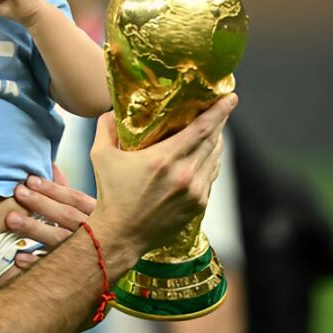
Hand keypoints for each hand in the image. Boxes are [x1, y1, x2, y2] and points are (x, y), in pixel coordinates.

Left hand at [5, 164, 96, 269]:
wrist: (121, 259)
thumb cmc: (104, 229)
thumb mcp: (93, 208)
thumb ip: (69, 190)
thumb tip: (52, 166)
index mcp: (97, 213)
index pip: (74, 198)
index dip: (52, 189)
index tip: (31, 180)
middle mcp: (94, 231)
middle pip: (66, 216)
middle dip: (41, 203)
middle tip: (19, 193)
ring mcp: (85, 252)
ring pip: (59, 239)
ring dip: (35, 229)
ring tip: (11, 220)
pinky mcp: (77, 272)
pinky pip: (55, 267)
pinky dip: (37, 262)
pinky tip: (19, 257)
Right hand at [89, 95, 234, 256]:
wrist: (121, 234)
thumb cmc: (110, 194)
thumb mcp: (101, 156)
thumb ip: (106, 128)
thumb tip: (111, 111)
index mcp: (163, 159)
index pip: (202, 129)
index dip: (219, 111)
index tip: (231, 98)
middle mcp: (184, 174)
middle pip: (213, 141)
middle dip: (220, 122)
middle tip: (222, 108)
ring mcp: (194, 192)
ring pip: (214, 159)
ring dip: (216, 142)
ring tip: (214, 130)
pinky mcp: (198, 206)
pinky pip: (210, 177)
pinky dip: (210, 163)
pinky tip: (205, 157)